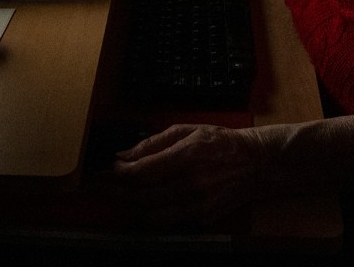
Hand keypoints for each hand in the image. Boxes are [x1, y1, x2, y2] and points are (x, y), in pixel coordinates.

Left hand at [106, 124, 268, 226]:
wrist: (256, 164)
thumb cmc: (221, 142)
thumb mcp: (187, 130)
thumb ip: (153, 143)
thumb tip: (124, 154)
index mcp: (187, 156)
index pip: (142, 171)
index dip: (118, 174)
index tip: (105, 170)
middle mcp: (192, 183)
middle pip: (142, 196)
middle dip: (114, 193)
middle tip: (97, 187)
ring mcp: (199, 205)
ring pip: (152, 216)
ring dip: (128, 209)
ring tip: (112, 200)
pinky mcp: (203, 219)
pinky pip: (169, 222)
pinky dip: (150, 216)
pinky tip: (137, 208)